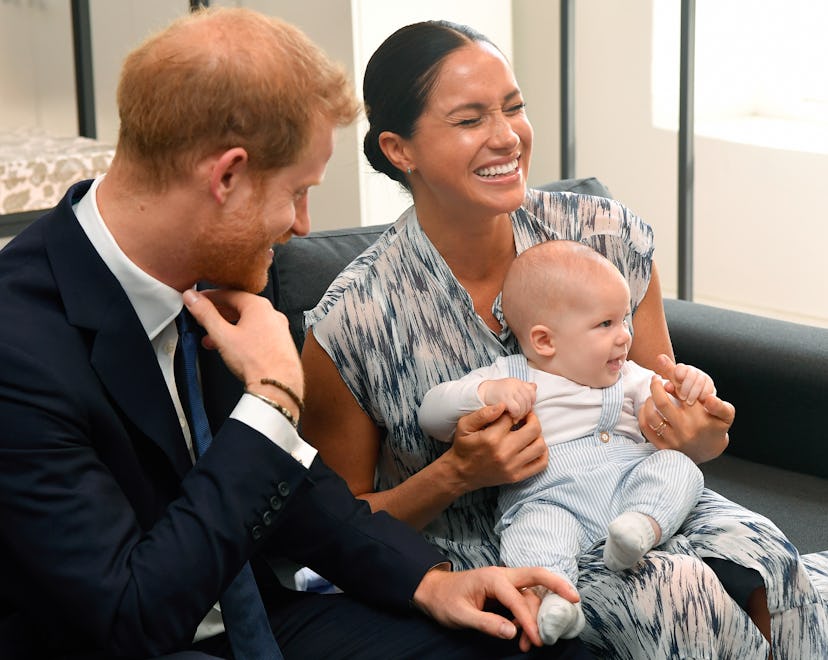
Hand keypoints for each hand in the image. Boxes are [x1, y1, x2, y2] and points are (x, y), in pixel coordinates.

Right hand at [183, 289, 303, 408]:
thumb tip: (193, 298)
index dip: (209, 297)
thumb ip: (205, 314)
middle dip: (218, 315)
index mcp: (259, 306)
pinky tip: (231, 349)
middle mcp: (272, 314)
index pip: (229, 294)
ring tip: (212, 339)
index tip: (198, 300)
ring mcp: (278, 329)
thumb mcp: (222, 335)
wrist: (278, 385)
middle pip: (239, 308)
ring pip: (247, 322)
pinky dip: (241, 337)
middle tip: (203, 319)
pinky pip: (257, 334)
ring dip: (228, 328)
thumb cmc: (256, 361)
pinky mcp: (280, 343)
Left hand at [411, 566, 579, 650]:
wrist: (433, 591)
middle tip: (575, 599)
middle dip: (557, 585)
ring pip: (531, 593)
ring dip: (537, 614)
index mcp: (492, 578)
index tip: (538, 640)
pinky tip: (526, 634)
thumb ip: (486, 623)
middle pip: (536, 575)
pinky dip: (529, 615)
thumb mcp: (461, 615)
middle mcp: (502, 576)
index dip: (529, 620)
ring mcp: (504, 582)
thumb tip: (512, 631)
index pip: (518, 598)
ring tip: (533, 642)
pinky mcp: (504, 591)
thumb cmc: (444, 600)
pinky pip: (524, 599)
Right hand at [448, 406, 547, 490]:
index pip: (513, 416)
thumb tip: (503, 405)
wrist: (461, 473)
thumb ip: (483, 413)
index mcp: (492, 438)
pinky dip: (542, 453)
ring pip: (540, 446)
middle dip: (532, 418)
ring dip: (538, 435)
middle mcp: (505, 452)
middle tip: (526, 416)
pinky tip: (533, 446)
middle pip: (533, 429)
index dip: (513, 410)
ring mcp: (512, 466)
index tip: (511, 411)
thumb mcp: (464, 425)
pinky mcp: (516, 476)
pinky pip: (541, 464)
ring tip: (529, 431)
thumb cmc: (463, 447)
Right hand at [477, 378, 536, 420]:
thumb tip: (535, 386)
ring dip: (520, 415)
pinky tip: (510, 418)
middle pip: (529, 401)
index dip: (530, 403)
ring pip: (524, 406)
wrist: (479, 393)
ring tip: (514, 418)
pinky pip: (516, 409)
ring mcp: (510, 391)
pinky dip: (515, 415)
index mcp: (517, 382)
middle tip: (519, 416)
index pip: (532, 393)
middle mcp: (515, 384)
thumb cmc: (496, 394)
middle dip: (525, 411)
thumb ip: (523, 387)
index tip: (523, 409)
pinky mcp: (504, 399)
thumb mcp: (510, 388)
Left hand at [639, 355, 733, 462]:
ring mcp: (672, 439)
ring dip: (649, 400)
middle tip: (655, 378)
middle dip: (655, 385)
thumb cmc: (716, 428)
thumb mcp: (726, 415)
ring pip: (651, 415)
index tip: (670, 377)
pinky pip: (646, 428)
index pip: (682, 393)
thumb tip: (708, 398)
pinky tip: (647, 407)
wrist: (708, 452)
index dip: (673, 381)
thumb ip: (720, 405)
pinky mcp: (663, 447)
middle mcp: (684, 429)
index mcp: (699, 418)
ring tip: (652, 394)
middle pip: (661, 402)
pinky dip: (643, 414)